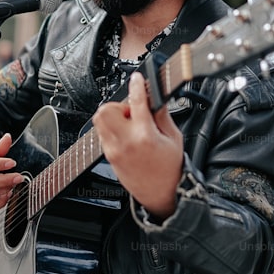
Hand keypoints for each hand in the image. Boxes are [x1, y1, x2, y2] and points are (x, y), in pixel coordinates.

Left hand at [93, 72, 183, 219]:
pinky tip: (127, 135)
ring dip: (113, 116)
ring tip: (130, 124)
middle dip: (119, 105)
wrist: (161, 195)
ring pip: (100, 120)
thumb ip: (163, 115)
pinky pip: (102, 133)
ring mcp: (114, 150)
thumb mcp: (174, 138)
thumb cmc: (170, 169)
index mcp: (145, 135)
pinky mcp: (108, 156)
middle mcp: (125, 142)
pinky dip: (112, 128)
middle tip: (133, 112)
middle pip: (106, 109)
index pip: (136, 102)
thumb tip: (156, 97)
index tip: (137, 78)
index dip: (136, 86)